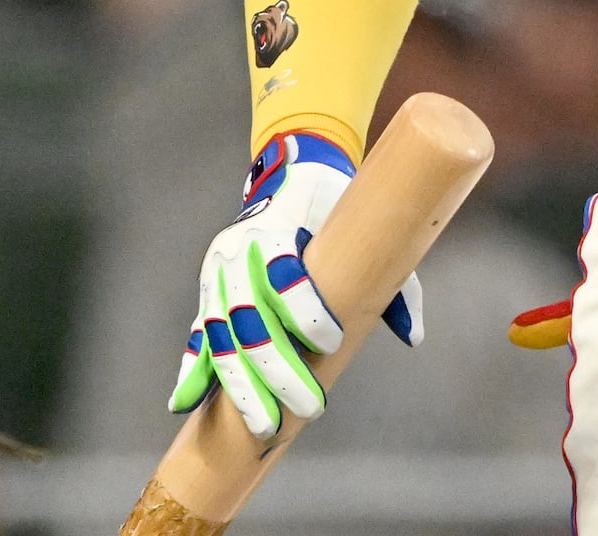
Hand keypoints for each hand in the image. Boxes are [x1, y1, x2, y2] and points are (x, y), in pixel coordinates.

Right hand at [168, 131, 421, 439]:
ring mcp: (218, 274)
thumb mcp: (370, 226)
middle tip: (309, 410)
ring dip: (240, 385)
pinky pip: (198, 335)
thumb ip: (394, 281)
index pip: (285, 275)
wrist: (291, 170)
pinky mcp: (209, 292)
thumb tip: (412, 338)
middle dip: (277, 371)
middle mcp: (237, 252)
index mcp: (276, 228)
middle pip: (250, 320)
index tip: (332, 343)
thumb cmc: (337, 203)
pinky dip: (191, 370)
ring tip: (264, 427)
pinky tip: (185, 404)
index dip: (306, 312)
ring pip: (221, 337)